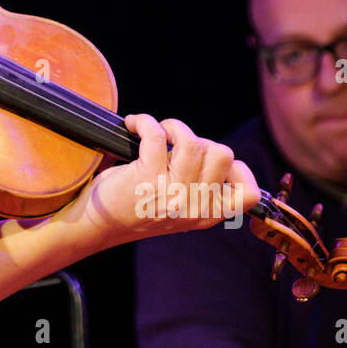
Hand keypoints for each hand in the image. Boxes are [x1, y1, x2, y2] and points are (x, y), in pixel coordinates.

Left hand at [70, 113, 260, 243]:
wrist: (98, 226)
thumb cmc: (136, 208)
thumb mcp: (179, 208)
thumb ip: (201, 188)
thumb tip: (214, 151)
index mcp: (206, 215)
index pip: (248, 194)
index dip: (238, 169)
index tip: (213, 159)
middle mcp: (194, 207)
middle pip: (222, 155)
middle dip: (200, 140)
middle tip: (175, 143)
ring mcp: (171, 193)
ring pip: (195, 143)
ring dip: (174, 126)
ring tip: (158, 131)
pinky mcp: (146, 178)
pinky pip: (157, 134)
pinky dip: (145, 121)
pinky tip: (135, 124)